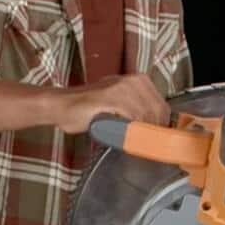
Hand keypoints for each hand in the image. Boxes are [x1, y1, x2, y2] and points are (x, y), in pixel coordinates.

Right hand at [53, 73, 169, 133]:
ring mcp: (121, 87)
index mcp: (138, 80)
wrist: (61, 105)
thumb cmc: (89, 108)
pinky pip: (131, 116)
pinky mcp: (110, 97)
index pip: (162, 106)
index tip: (156, 137)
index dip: (161, 124)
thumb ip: (138, 111)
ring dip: (143, 131)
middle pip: (157, 111)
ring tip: (135, 142)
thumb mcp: (120, 105)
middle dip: (154, 130)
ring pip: (145, 114)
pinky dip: (132, 130)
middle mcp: (132, 81)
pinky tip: (126, 137)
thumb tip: (156, 128)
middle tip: (146, 143)